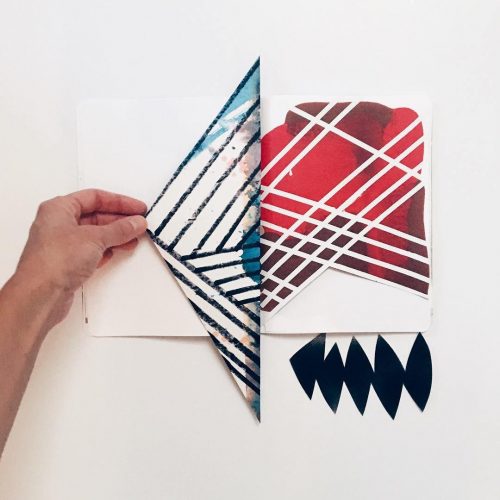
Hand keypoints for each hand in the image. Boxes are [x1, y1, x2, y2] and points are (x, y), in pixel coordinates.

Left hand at [14, 189, 147, 329]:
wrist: (40, 295)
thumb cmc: (56, 260)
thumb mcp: (95, 238)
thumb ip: (120, 229)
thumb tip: (136, 222)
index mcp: (58, 209)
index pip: (94, 197)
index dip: (119, 202)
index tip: (138, 208)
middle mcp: (58, 224)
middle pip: (95, 216)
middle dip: (119, 220)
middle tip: (139, 224)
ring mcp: (62, 245)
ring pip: (94, 234)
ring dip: (115, 236)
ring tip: (134, 238)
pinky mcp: (66, 264)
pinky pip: (91, 251)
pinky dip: (106, 249)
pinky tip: (118, 251)